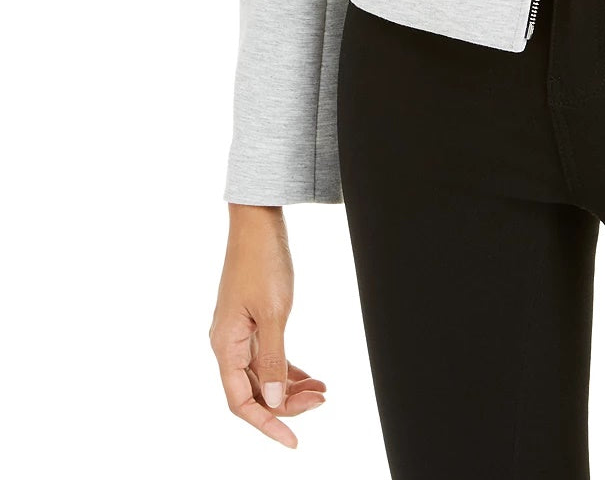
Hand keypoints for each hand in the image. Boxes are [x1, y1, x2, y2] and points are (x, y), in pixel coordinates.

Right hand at [210, 205, 326, 447]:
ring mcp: (239, 333)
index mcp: (224, 346)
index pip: (241, 402)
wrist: (258, 223)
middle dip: (287, 403)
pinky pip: (268, 356)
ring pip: (263, 375)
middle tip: (321, 402)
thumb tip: (274, 400)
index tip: (294, 438)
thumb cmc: (262, 262)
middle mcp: (227, 344)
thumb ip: (273, 358)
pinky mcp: (252, 321)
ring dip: (291, 387)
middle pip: (254, 391)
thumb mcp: (274, 312)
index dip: (267, 424)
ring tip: (323, 392)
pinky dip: (289, 368)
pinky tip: (312, 376)